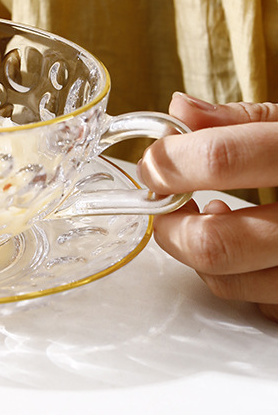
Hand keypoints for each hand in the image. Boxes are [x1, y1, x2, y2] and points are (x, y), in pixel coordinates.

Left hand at [137, 93, 277, 320]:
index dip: (169, 163)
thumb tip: (178, 111)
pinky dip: (238, 277)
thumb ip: (242, 120)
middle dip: (171, 225)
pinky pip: (260, 302)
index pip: (219, 161)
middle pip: (215, 243)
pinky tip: (251, 249)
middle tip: (164, 204)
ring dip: (200, 252)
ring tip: (213, 218)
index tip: (153, 165)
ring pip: (229, 281)